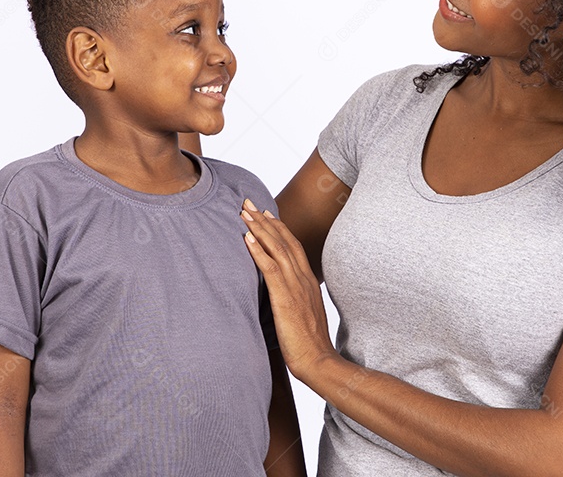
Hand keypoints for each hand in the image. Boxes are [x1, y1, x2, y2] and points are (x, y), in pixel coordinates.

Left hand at [242, 199, 337, 381]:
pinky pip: (270, 268)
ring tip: (244, 213)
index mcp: (308, 281)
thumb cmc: (308, 343)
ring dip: (258, 228)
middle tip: (249, 202)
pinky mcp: (285, 298)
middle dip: (265, 219)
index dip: (278, 227)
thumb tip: (282, 294)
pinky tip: (246, 238)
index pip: (293, 246)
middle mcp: (303, 278)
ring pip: (276, 249)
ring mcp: (295, 286)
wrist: (318, 361)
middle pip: (284, 240)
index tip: (265, 213)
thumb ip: (294, 298)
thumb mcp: (303, 314)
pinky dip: (258, 251)